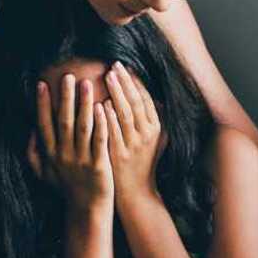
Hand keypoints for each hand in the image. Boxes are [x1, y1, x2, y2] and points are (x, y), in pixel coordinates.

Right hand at [29, 74, 112, 212]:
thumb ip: (33, 153)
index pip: (44, 124)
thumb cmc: (66, 188)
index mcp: (50, 154)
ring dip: (83, 104)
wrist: (86, 210)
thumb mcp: (43, 173)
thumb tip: (30, 131)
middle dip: (65, 97)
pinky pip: (100, 141)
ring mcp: (81, 160)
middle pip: (63, 121)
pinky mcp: (99, 165)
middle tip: (67, 76)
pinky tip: (102, 107)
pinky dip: (100, 124)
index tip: (42, 84)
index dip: (42, 104)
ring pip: (82, 127)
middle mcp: (63, 155)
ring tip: (86, 84)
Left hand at [102, 61, 163, 206]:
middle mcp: (146, 135)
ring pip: (125, 114)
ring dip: (117, 93)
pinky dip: (108, 116)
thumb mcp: (157, 141)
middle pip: (136, 102)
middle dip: (125, 82)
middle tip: (114, 65)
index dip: (136, 82)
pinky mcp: (119, 154)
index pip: (146, 99)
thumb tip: (156, 98)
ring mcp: (132, 145)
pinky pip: (113, 131)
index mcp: (155, 129)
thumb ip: (156, 119)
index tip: (125, 67)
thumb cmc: (143, 163)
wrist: (135, 191)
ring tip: (107, 76)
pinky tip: (100, 103)